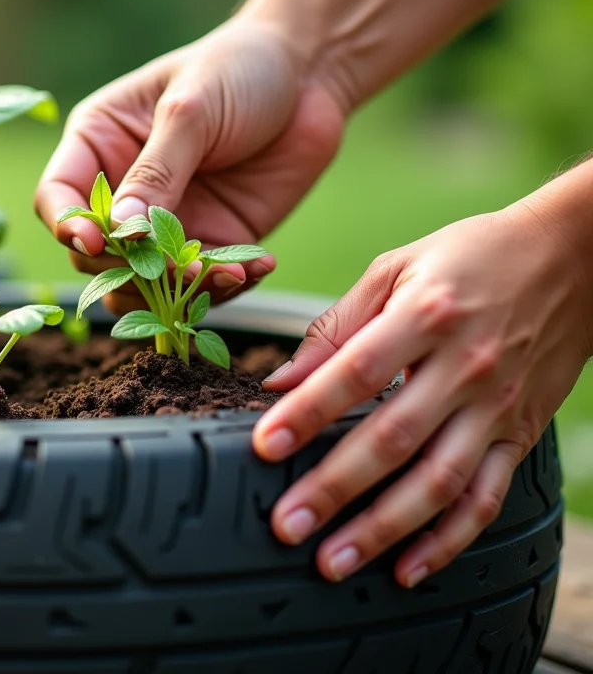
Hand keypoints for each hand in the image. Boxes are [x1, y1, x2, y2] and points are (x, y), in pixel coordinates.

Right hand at [34, 19, 347, 311]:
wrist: (309, 73)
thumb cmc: (237, 69)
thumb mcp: (190, 111)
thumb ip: (156, 172)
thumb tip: (121, 231)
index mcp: (98, 144)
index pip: (58, 197)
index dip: (68, 225)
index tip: (94, 242)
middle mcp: (123, 189)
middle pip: (95, 253)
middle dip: (128, 268)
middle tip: (172, 268)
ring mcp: (167, 220)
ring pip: (145, 280)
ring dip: (177, 290)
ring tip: (225, 275)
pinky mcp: (213, 240)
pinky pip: (202, 282)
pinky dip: (224, 287)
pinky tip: (255, 267)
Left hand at [256, 195, 592, 586]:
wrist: (575, 257)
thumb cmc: (471, 258)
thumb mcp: (396, 268)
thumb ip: (336, 326)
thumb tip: (280, 381)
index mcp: (426, 316)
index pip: (356, 373)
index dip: (307, 413)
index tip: (263, 446)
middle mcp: (465, 367)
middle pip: (393, 439)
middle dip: (334, 488)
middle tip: (286, 524)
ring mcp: (497, 407)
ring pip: (438, 482)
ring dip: (383, 529)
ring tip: (334, 561)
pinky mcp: (520, 434)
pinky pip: (485, 498)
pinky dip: (449, 541)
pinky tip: (407, 569)